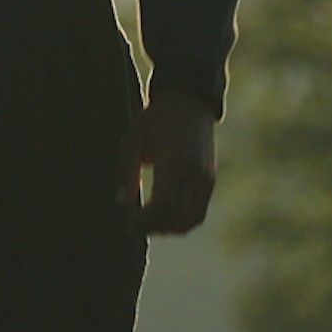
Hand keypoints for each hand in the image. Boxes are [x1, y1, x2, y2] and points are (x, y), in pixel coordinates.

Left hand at [116, 86, 215, 234]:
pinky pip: (198, 213)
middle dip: (153, 228)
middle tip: (133, 224)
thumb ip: (127, 173)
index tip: (127, 219)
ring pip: (190, 221)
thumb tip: (122, 205)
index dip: (144, 220)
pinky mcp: (210, 181)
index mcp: (173, 161)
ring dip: (168, 228)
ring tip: (148, 223)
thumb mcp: (133, 140)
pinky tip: (164, 216)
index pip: (162, 205)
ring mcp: (205, 179)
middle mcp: (194, 173)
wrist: (187, 102)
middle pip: (177, 218)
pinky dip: (181, 222)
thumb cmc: (154, 120)